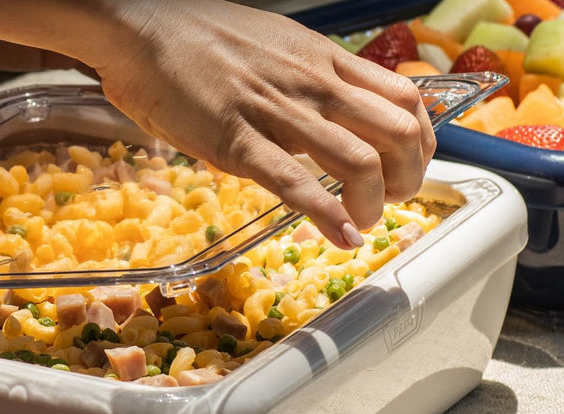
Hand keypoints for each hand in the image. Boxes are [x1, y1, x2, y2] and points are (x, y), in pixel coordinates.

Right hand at [0, 1, 435, 249]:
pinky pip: (296, 182)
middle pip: (397, 132)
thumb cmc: (193, 37)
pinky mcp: (238, 141)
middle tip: (394, 200)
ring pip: (358, 161)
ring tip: (364, 223)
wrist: (140, 27)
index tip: (413, 164)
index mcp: (321, 59)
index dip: (423, 140)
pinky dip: (328, 216)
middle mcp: (312, 84)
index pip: (403, 97)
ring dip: (372, 203)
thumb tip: (310, 108)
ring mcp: (278, 113)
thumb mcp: (268, 44)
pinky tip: (341, 236)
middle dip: (408, 176)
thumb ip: (298, 76)